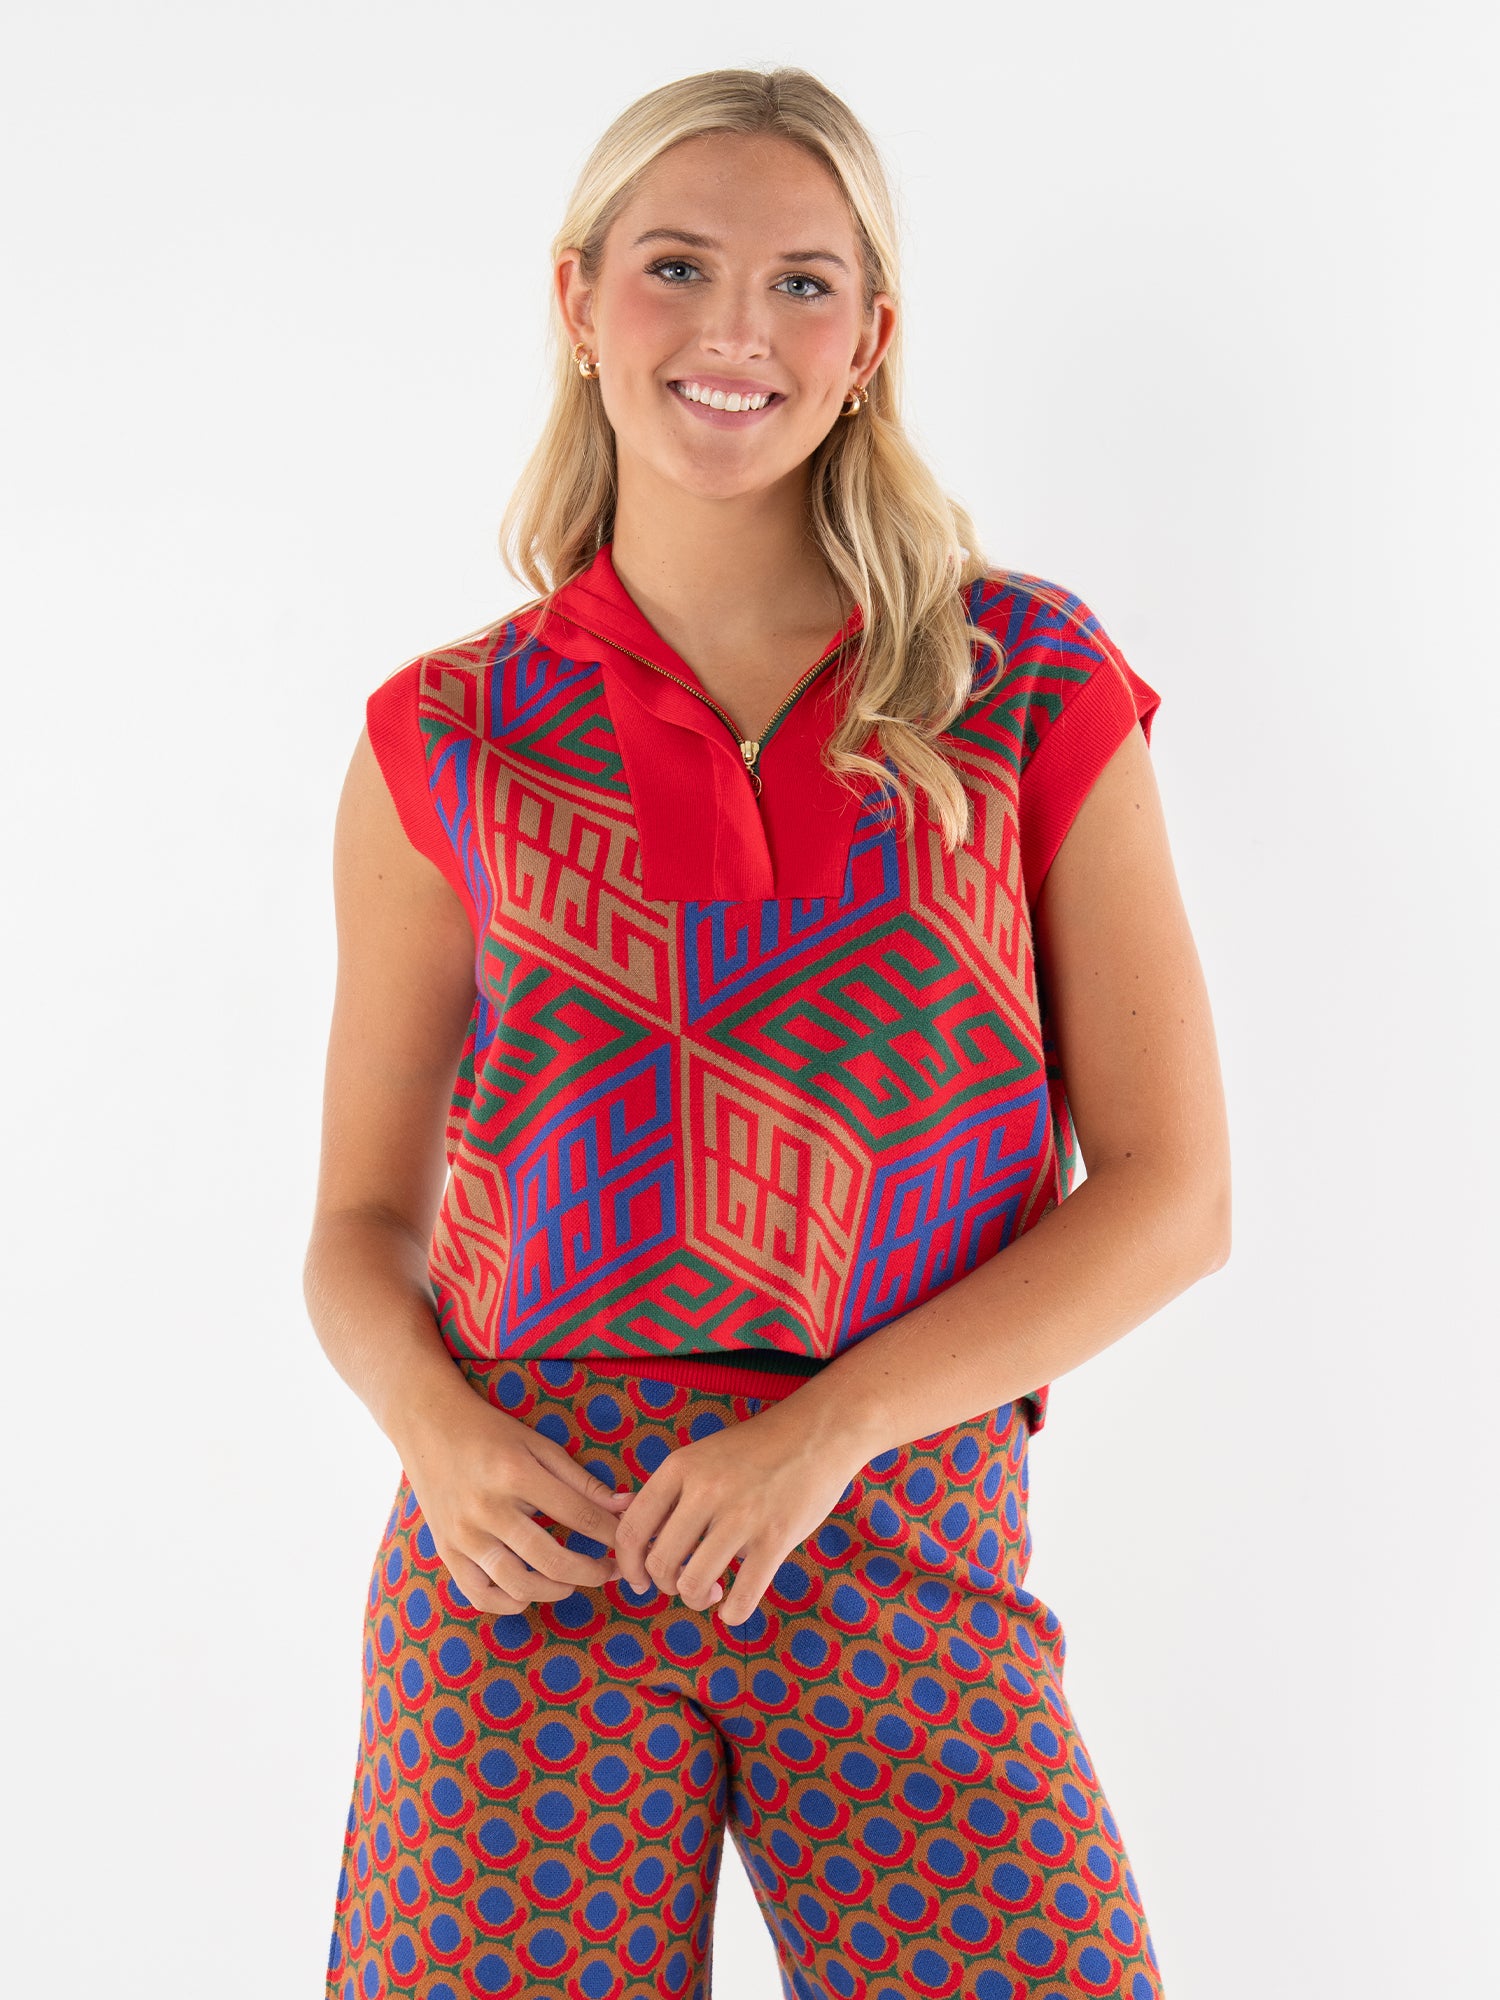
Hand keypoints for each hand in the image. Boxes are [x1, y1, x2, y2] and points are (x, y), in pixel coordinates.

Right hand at [396, 1388, 624, 1617]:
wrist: (428, 1425)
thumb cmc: (491, 1432)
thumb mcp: (539, 1445)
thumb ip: (581, 1480)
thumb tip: (625, 1506)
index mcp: (516, 1474)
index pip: (578, 1516)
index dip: (611, 1535)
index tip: (628, 1543)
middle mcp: (488, 1508)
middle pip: (551, 1559)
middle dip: (592, 1571)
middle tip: (610, 1570)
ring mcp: (464, 1534)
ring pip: (518, 1584)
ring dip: (557, 1590)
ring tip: (574, 1582)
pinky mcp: (446, 1551)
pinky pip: (480, 1595)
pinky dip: (509, 1603)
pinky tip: (530, 1592)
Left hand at [602, 1397, 866, 1625]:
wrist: (817, 1432)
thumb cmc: (756, 1448)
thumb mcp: (702, 1454)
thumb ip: (665, 1487)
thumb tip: (616, 1509)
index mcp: (680, 1467)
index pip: (632, 1529)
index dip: (628, 1565)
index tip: (641, 1581)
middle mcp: (705, 1490)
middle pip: (661, 1563)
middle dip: (667, 1586)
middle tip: (684, 1583)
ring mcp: (741, 1515)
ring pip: (694, 1584)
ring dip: (697, 1599)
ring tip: (711, 1591)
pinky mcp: (775, 1538)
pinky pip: (742, 1597)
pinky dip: (732, 1613)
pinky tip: (734, 1607)